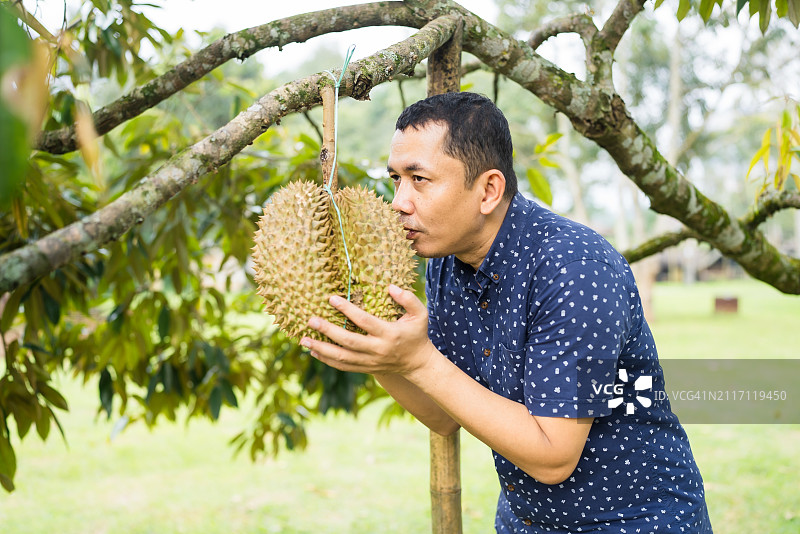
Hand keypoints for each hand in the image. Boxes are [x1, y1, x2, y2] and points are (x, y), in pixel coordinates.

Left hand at [300, 284, 434, 376]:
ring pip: (342, 357)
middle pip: (348, 341)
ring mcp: (370, 362)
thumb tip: (390, 287)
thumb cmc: (417, 334)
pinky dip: (327, 360)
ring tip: (304, 339)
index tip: (331, 299)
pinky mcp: (365, 369)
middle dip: (328, 331)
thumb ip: (408, 299)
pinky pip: (343, 366)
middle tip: (311, 320)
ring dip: (321, 349)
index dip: (347, 310)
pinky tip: (313, 351)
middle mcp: (377, 350)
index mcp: (389, 334)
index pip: (364, 321)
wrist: (417, 363)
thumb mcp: (420, 314)